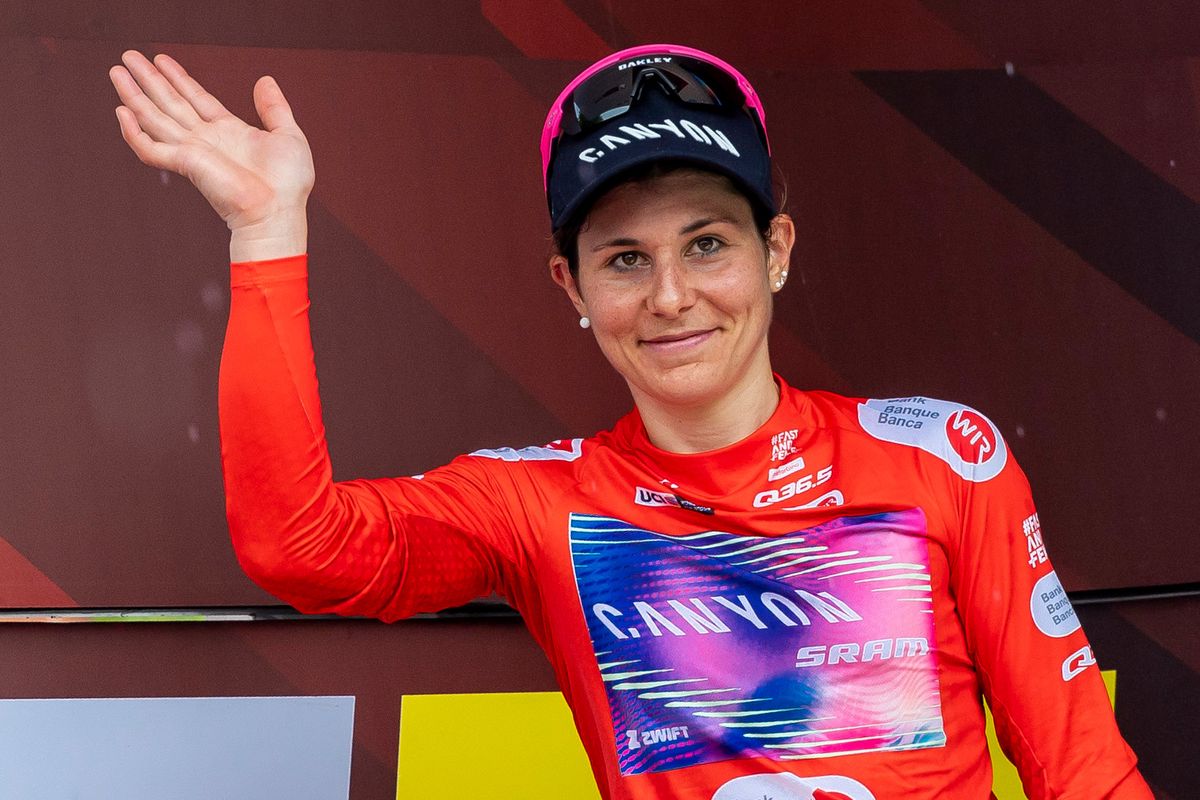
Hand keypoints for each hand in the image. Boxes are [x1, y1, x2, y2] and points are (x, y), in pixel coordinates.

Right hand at [110, 51, 313, 260]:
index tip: (161, 59)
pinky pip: (151, 149)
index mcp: (229, 131)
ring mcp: (193, 152)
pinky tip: (121, 112)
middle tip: (128, 56)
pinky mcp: (186, 164)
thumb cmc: (288, 184)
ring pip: (156, 117)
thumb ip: (274, 107)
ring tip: (116, 71)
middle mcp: (207, 140)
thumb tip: (265, 80)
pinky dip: (134, 133)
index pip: (196, 98)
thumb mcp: (288, 135)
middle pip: (171, 103)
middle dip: (149, 79)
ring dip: (135, 94)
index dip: (178, 78)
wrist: (278, 211)